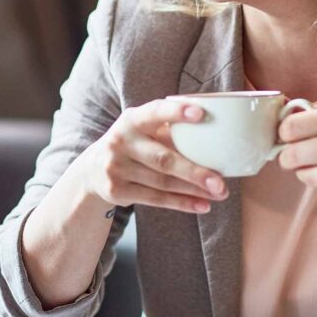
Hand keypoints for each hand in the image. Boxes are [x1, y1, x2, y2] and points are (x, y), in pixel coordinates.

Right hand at [75, 99, 226, 213]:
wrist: (94, 169)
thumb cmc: (135, 144)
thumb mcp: (144, 130)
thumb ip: (171, 130)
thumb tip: (219, 135)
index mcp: (132, 120)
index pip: (155, 112)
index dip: (177, 112)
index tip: (202, 114)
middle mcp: (121, 142)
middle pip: (163, 159)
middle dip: (195, 172)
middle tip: (221, 181)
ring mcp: (116, 168)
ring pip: (163, 183)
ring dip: (194, 190)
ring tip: (219, 193)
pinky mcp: (117, 191)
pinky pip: (156, 199)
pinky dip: (182, 203)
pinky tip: (202, 205)